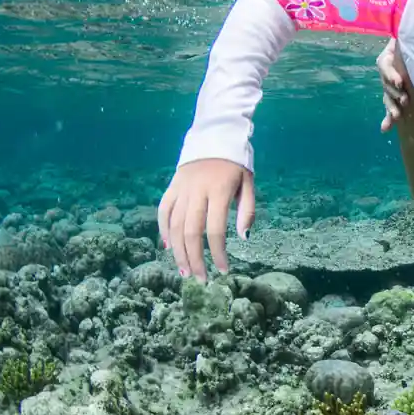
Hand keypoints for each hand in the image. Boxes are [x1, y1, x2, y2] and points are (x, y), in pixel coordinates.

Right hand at [157, 158, 254, 281]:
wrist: (215, 135)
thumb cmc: (236, 163)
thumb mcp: (249, 183)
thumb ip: (247, 210)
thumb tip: (243, 238)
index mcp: (220, 191)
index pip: (215, 229)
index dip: (218, 253)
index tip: (224, 270)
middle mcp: (197, 191)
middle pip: (191, 232)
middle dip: (195, 259)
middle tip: (200, 279)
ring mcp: (181, 189)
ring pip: (174, 225)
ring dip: (178, 251)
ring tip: (185, 271)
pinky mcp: (172, 186)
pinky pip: (163, 211)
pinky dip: (164, 230)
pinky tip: (169, 247)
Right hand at [377, 39, 410, 131]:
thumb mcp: (412, 37)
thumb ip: (410, 36)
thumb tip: (412, 28)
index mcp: (388, 56)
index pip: (385, 65)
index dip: (391, 74)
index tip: (400, 82)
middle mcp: (387, 72)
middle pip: (386, 84)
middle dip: (395, 93)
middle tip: (405, 100)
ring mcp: (389, 86)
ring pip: (387, 97)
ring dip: (391, 107)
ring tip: (396, 116)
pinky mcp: (395, 97)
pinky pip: (389, 108)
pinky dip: (387, 119)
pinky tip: (385, 128)